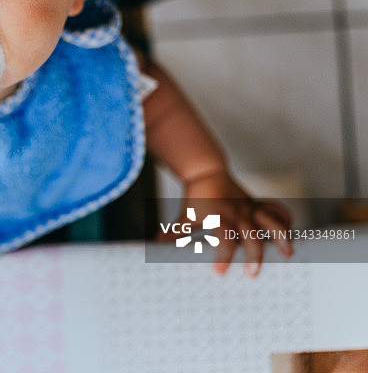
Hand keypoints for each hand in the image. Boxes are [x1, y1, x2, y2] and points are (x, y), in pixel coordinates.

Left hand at [159, 173, 293, 275]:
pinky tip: (291, 234)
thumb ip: (174, 233)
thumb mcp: (184, 216)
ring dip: (280, 236)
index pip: (223, 239)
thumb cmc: (195, 199)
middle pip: (250, 234)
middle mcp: (236, 213)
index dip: (222, 256)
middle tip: (253, 274)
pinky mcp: (258, 204)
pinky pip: (276, 209)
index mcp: (218, 217)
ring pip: (270, 220)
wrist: (205, 173)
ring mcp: (249, 208)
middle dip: (254, 255)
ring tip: (288, 254)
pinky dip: (285, 219)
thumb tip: (156, 245)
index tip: (219, 273)